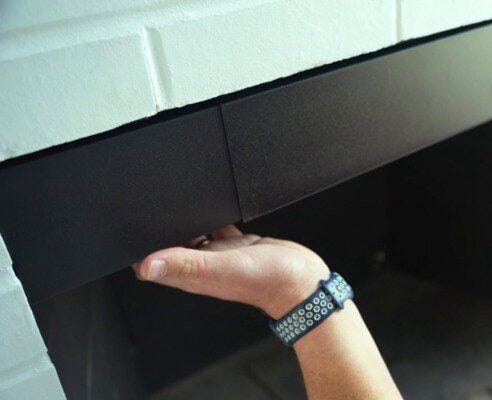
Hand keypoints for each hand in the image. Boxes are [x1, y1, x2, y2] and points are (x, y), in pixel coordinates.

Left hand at [132, 225, 329, 318]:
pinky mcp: (238, 244)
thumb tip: (148, 264)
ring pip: (192, 235)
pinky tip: (215, 206)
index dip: (138, 249)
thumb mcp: (222, 268)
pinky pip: (218, 227)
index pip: (153, 264)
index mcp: (192, 274)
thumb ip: (186, 263)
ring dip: (183, 221)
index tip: (129, 231)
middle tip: (150, 208)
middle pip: (170, 246)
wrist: (302, 280)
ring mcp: (220, 255)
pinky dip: (212, 216)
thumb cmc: (267, 280)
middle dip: (158, 229)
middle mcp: (203, 265)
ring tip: (178, 203)